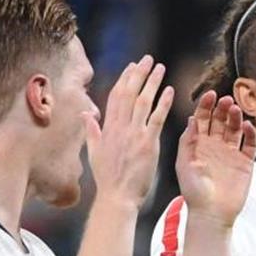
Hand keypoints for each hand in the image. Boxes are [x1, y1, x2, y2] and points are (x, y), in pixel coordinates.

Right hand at [84, 54, 173, 209]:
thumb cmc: (108, 178)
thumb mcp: (93, 152)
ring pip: (143, 101)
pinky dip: (163, 103)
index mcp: (108, 128)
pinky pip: (156, 118)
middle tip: (147, 59)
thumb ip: (91, 131)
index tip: (132, 66)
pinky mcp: (148, 143)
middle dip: (138, 74)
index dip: (124, 79)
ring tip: (159, 67)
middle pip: (129, 93)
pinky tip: (169, 90)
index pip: (116, 96)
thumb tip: (85, 113)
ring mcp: (134, 134)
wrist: (117, 196)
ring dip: (152, 82)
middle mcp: (120, 127)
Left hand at [176, 90, 255, 227]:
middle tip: (226, 101)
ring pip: (235, 129)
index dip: (206, 106)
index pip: (202, 119)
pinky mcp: (245, 163)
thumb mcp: (183, 163)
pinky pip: (250, 144)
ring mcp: (231, 154)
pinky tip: (247, 126)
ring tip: (235, 109)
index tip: (210, 95)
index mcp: (198, 145)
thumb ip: (188, 141)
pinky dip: (250, 134)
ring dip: (236, 117)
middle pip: (220, 120)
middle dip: (222, 108)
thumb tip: (191, 119)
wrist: (211, 214)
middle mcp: (215, 146)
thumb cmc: (194, 192)